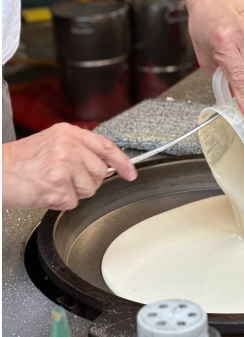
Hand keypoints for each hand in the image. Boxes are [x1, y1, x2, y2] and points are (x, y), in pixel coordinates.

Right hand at [2, 123, 136, 210]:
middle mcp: (69, 147)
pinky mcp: (58, 187)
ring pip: (89, 189)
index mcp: (68, 134)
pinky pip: (73, 202)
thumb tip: (105, 165)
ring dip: (72, 192)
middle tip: (64, 178)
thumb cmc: (20, 161)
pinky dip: (60, 202)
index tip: (130, 173)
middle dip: (87, 181)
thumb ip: (78, 149)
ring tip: (51, 184)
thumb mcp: (51, 143)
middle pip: (100, 172)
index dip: (122, 162)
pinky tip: (45, 192)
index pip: (106, 147)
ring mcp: (64, 167)